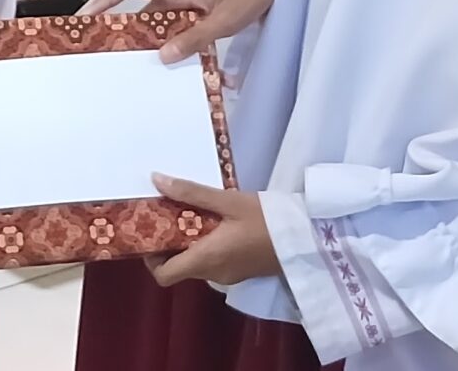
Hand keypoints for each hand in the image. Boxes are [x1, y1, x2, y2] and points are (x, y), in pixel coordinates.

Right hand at [79, 0, 273, 62]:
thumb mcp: (225, 18)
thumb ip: (196, 37)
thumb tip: (162, 56)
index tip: (86, 16)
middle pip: (137, 9)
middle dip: (116, 26)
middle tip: (98, 51)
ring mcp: (190, 10)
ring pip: (156, 25)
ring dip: (143, 42)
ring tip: (128, 68)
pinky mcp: (202, 21)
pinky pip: (177, 35)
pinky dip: (171, 49)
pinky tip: (172, 72)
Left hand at [145, 175, 276, 286]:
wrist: (306, 239)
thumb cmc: (267, 220)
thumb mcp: (229, 201)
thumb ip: (192, 192)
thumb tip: (156, 180)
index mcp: (205, 260)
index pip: (164, 275)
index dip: (151, 258)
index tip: (152, 233)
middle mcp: (212, 274)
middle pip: (178, 268)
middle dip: (170, 244)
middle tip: (170, 215)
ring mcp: (228, 276)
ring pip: (196, 264)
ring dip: (189, 243)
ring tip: (192, 213)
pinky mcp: (240, 272)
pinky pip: (212, 263)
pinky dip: (205, 247)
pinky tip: (215, 223)